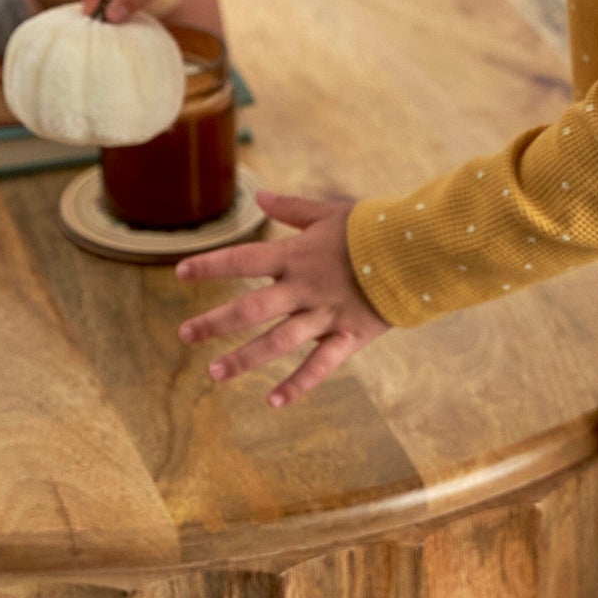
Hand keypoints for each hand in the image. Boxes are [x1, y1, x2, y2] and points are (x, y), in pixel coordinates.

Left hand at [175, 190, 391, 406]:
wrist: (417, 249)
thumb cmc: (371, 226)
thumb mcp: (328, 211)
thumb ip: (291, 206)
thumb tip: (260, 195)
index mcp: (296, 254)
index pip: (243, 260)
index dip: (211, 266)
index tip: (180, 273)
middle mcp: (304, 287)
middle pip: (251, 308)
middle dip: (215, 322)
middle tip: (183, 335)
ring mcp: (325, 314)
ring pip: (278, 341)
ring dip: (244, 359)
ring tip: (213, 374)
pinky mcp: (349, 335)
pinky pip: (320, 365)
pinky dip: (298, 385)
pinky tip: (273, 402)